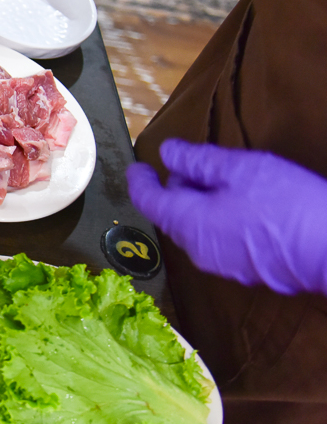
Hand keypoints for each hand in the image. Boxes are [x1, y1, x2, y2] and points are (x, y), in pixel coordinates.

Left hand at [126, 139, 326, 296]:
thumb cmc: (286, 205)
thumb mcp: (240, 170)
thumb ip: (198, 161)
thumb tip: (167, 152)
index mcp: (187, 222)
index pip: (148, 201)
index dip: (139, 181)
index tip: (137, 166)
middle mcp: (196, 249)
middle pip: (173, 214)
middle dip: (178, 187)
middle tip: (197, 164)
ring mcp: (220, 264)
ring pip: (196, 227)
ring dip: (200, 203)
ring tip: (226, 181)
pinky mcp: (244, 271)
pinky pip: (218, 240)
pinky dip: (218, 220)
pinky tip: (244, 205)